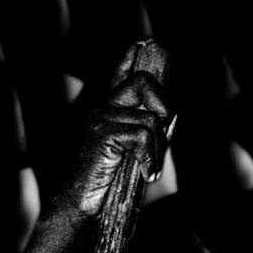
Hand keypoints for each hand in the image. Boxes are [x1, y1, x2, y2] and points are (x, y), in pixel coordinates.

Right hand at [54, 43, 173, 222]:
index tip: (142, 43)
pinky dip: (151, 158)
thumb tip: (169, 119)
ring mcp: (101, 119)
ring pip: (149, 118)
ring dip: (159, 149)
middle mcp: (103, 109)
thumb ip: (148, 136)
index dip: (130, 58)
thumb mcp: (133, 157)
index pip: (120, 75)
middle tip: (164, 139)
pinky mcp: (103, 134)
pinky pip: (142, 134)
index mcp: (108, 112)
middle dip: (165, 107)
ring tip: (150, 170)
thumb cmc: (109, 188)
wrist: (83, 208)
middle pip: (143, 82)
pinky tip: (147, 174)